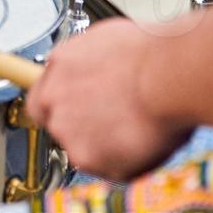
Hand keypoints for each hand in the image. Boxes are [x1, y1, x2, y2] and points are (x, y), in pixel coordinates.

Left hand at [25, 19, 191, 182]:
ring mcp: (66, 129)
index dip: (62, 108)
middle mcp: (54, 98)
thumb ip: (89, 67)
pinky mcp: (85, 156)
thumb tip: (97, 75)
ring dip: (107, 146)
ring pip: (84, 149)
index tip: (78, 111)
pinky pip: (107, 168)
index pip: (41, 97)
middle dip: (85, 129)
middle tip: (117, 123)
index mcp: (59, 65)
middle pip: (59, 125)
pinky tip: (144, 143)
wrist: (170, 75)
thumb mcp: (108, 44)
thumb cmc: (153, 55)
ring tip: (139, 129)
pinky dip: (126, 163)